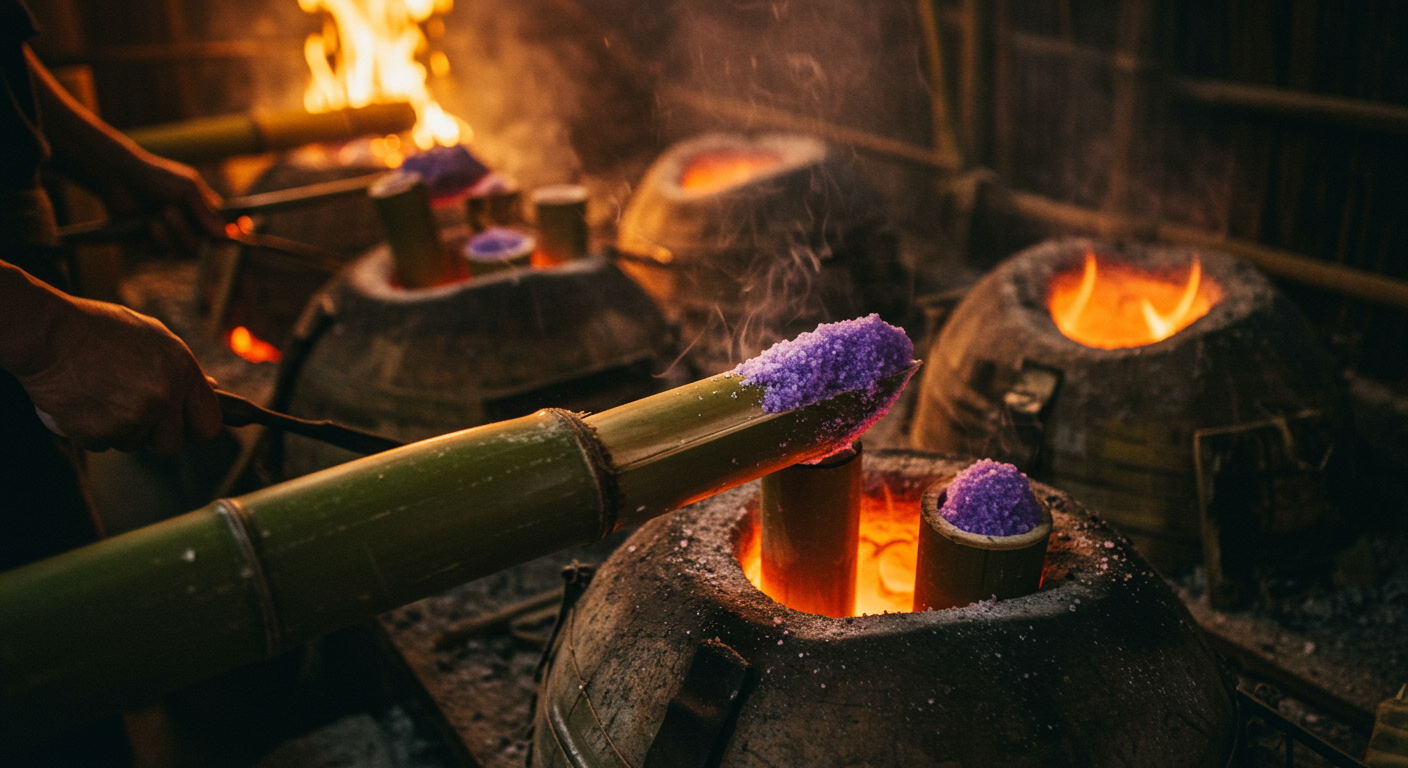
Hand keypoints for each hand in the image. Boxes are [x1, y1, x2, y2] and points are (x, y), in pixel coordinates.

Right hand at [14, 297, 222, 453]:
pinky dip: (92, 430)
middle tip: (135, 411)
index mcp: (182, 373)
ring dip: (120, 429)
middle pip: (170, 445)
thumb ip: (184, 368)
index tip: (185, 428)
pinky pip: (102, 445)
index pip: (209, 425)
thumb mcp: (154, 337)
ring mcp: (130, 418)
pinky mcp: (97, 433)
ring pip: (133, 444)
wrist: (46, 333)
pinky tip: (82, 401)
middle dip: (155, 435)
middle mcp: (163, 398)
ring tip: (102, 394)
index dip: (196, 430)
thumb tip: (213, 389)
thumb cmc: (99, 329)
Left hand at [98, 154, 224, 257]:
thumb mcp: (188, 188)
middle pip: (204, 246)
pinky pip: (165, 253)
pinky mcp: (154, 243)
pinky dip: (158, 240)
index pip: (227, 227)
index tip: (240, 231)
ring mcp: (174, 235)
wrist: (121, 180)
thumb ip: (206, 211)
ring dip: (171, 233)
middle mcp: (192, 225)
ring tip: (156, 217)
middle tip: (169, 211)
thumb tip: (225, 235)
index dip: (236, 232)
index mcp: (204, 210)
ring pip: (185, 251)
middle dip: (186, 231)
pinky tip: (149, 226)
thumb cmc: (157, 177)